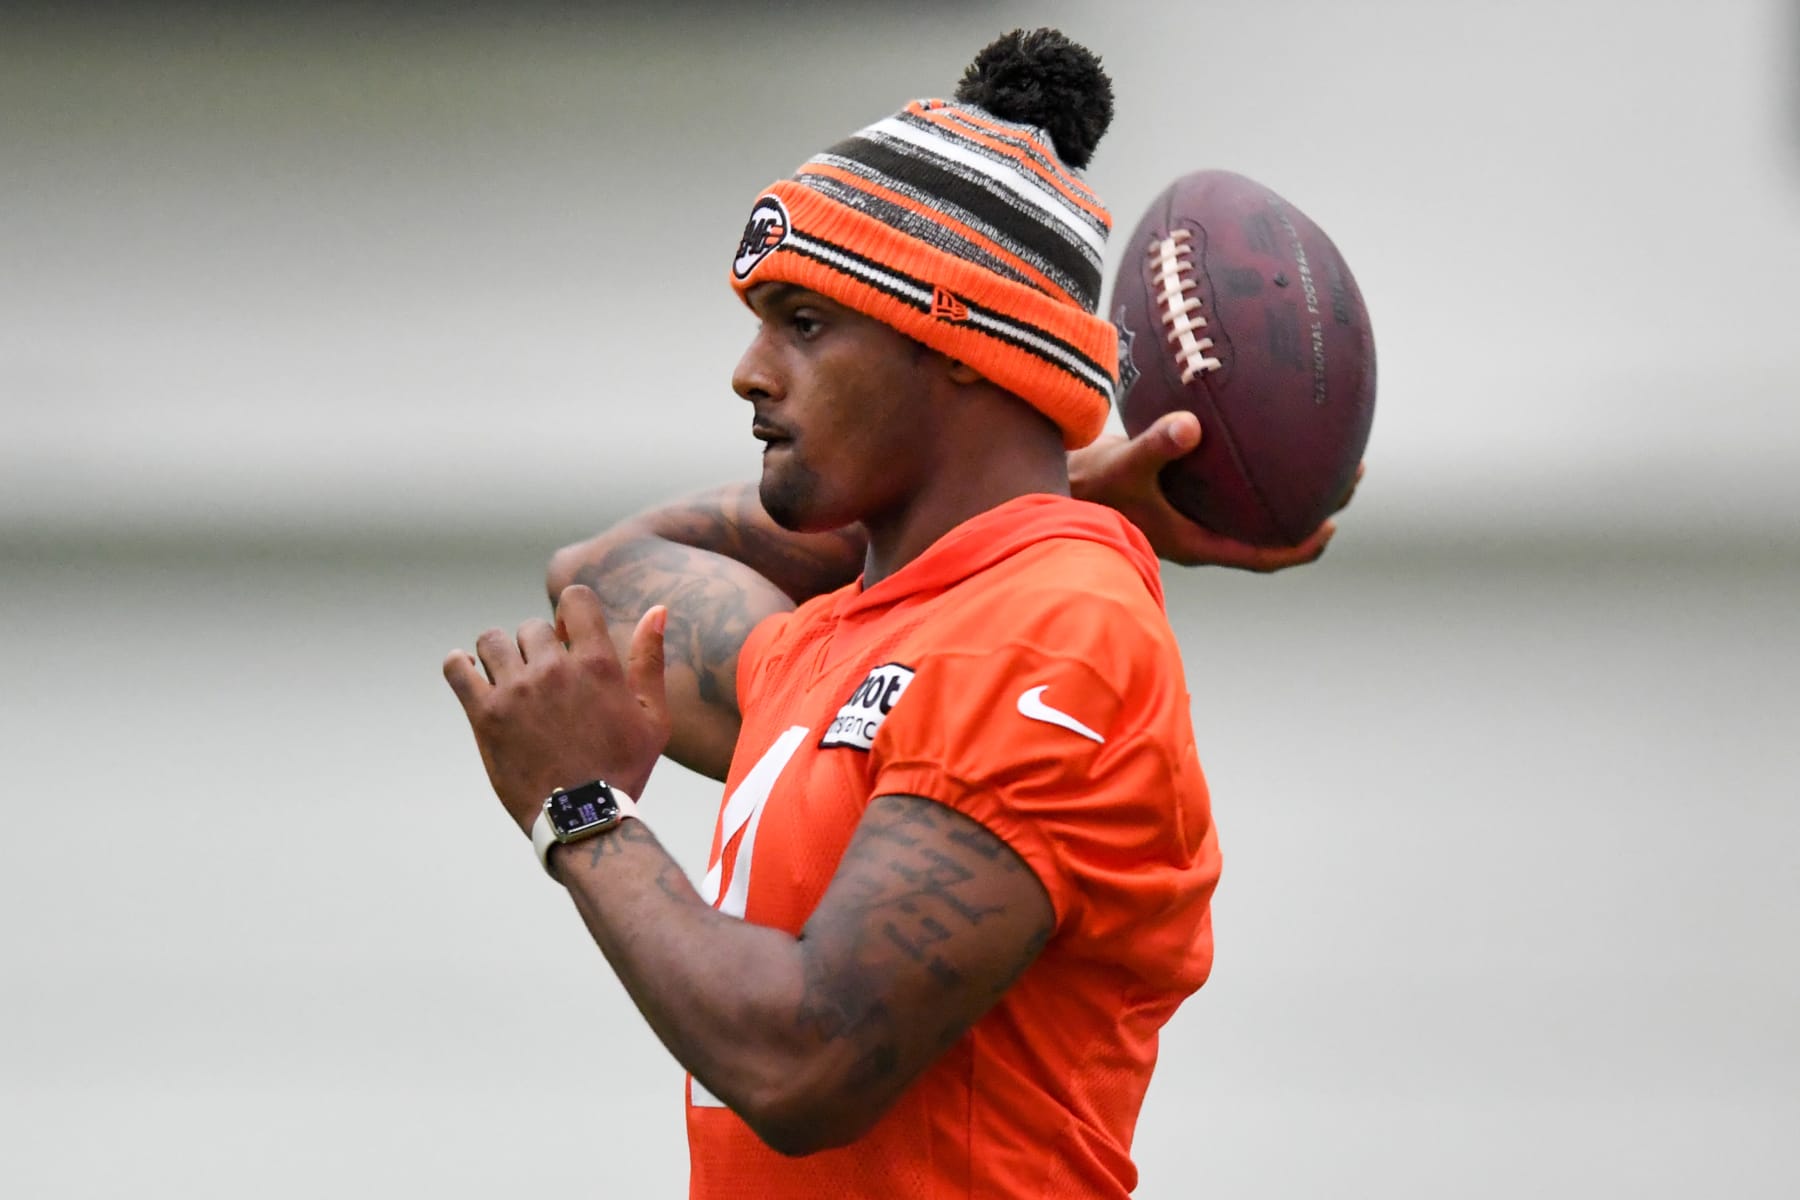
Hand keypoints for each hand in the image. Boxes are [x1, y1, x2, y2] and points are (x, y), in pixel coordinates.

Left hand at [443, 586, 669, 834]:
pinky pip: (456, 668)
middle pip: (533, 626)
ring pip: (493, 641)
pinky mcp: (484, 715)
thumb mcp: (653, 717)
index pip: (575, 598)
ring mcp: (515, 691)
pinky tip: (469, 672)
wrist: (583, 819)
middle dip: (539, 646)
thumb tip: (657, 609)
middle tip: (545, 680)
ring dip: (501, 654)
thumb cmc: (623, 770)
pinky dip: (459, 665)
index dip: (571, 611)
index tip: (569, 636)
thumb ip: (650, 659)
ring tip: (510, 679)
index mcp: (596, 664)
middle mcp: (553, 669)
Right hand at [1069, 411, 1361, 571]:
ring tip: (1330, 450)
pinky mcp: (1190, 492)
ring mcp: (1199, 513)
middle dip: (1315, 506)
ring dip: (1296, 485)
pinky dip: (1261, 463)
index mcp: (1197, 543)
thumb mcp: (1124, 467)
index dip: (1301, 547)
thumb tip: (1191, 425)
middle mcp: (1204, 531)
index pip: (1261, 555)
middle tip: (1350, 472)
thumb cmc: (1090, 487)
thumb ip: (1157, 448)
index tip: (1332, 525)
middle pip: (1272, 530)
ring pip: (1259, 506)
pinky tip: (1275, 424)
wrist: (1061, 485)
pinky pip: (1237, 483)